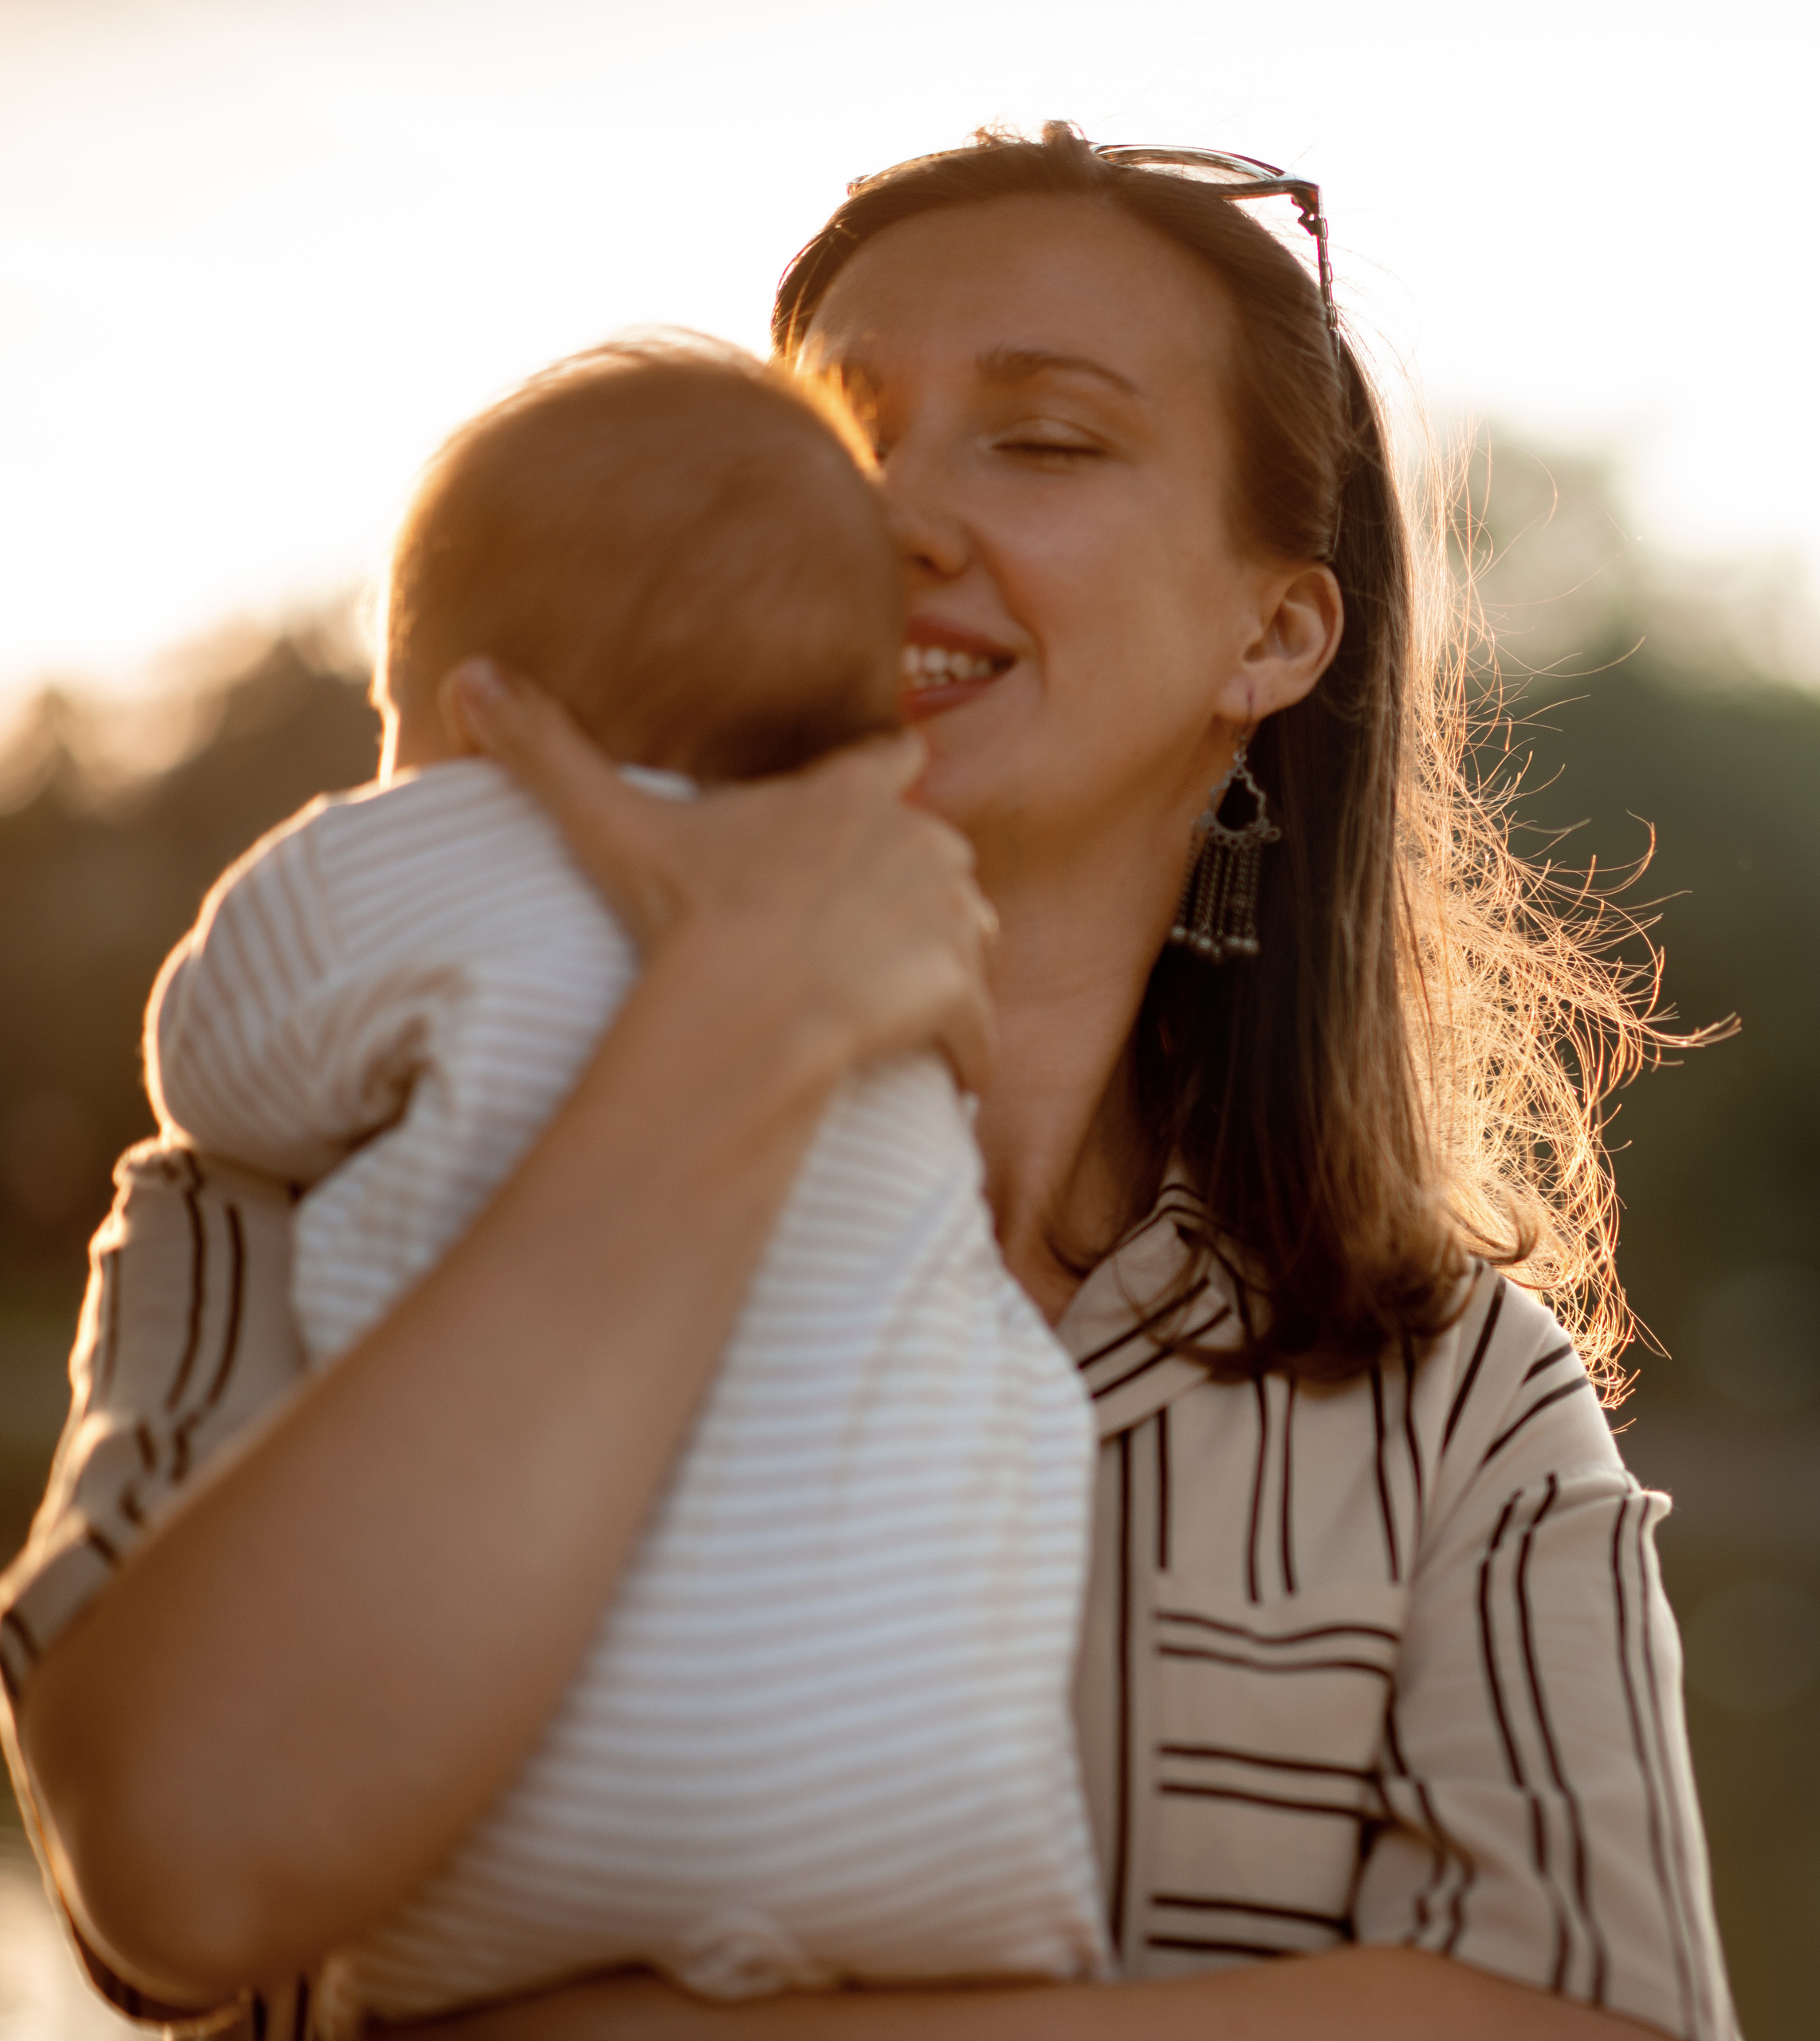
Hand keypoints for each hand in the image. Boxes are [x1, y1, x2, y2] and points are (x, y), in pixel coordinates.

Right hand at [442, 659, 996, 1092]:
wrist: (750, 1006)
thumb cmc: (686, 914)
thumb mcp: (611, 824)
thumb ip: (545, 749)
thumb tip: (465, 674)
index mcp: (851, 796)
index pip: (895, 761)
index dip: (891, 777)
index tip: (893, 788)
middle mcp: (919, 844)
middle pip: (941, 856)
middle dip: (917, 891)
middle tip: (872, 938)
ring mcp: (951, 920)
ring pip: (971, 937)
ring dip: (948, 967)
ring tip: (904, 1006)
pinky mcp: (964, 993)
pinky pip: (979, 1027)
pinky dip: (966, 1052)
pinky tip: (947, 1080)